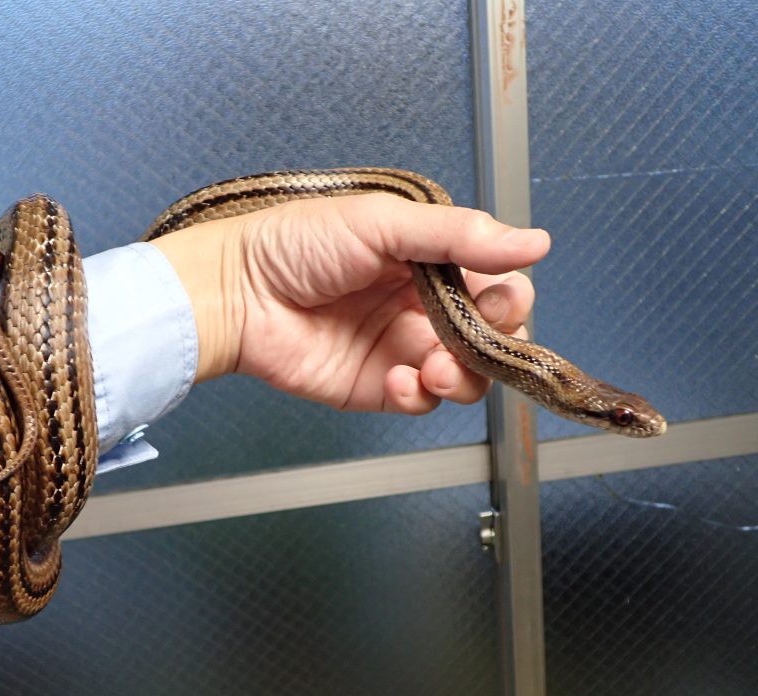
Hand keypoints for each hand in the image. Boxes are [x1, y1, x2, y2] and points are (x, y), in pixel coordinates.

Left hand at [151, 192, 549, 414]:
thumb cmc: (294, 244)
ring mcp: (400, 347)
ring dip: (462, 375)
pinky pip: (421, 401)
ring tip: (432, 366)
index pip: (496, 283)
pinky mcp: (377, 386)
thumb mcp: (381, 223)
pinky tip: (398, 378)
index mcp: (427, 259)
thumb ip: (457, 235)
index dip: (508, 295)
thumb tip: (532, 240)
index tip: (499, 297)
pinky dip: (421, 395)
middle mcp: (421, 305)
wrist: (236, 293)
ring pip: (465, 375)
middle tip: (474, 336)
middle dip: (494, 342)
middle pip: (490, 335)